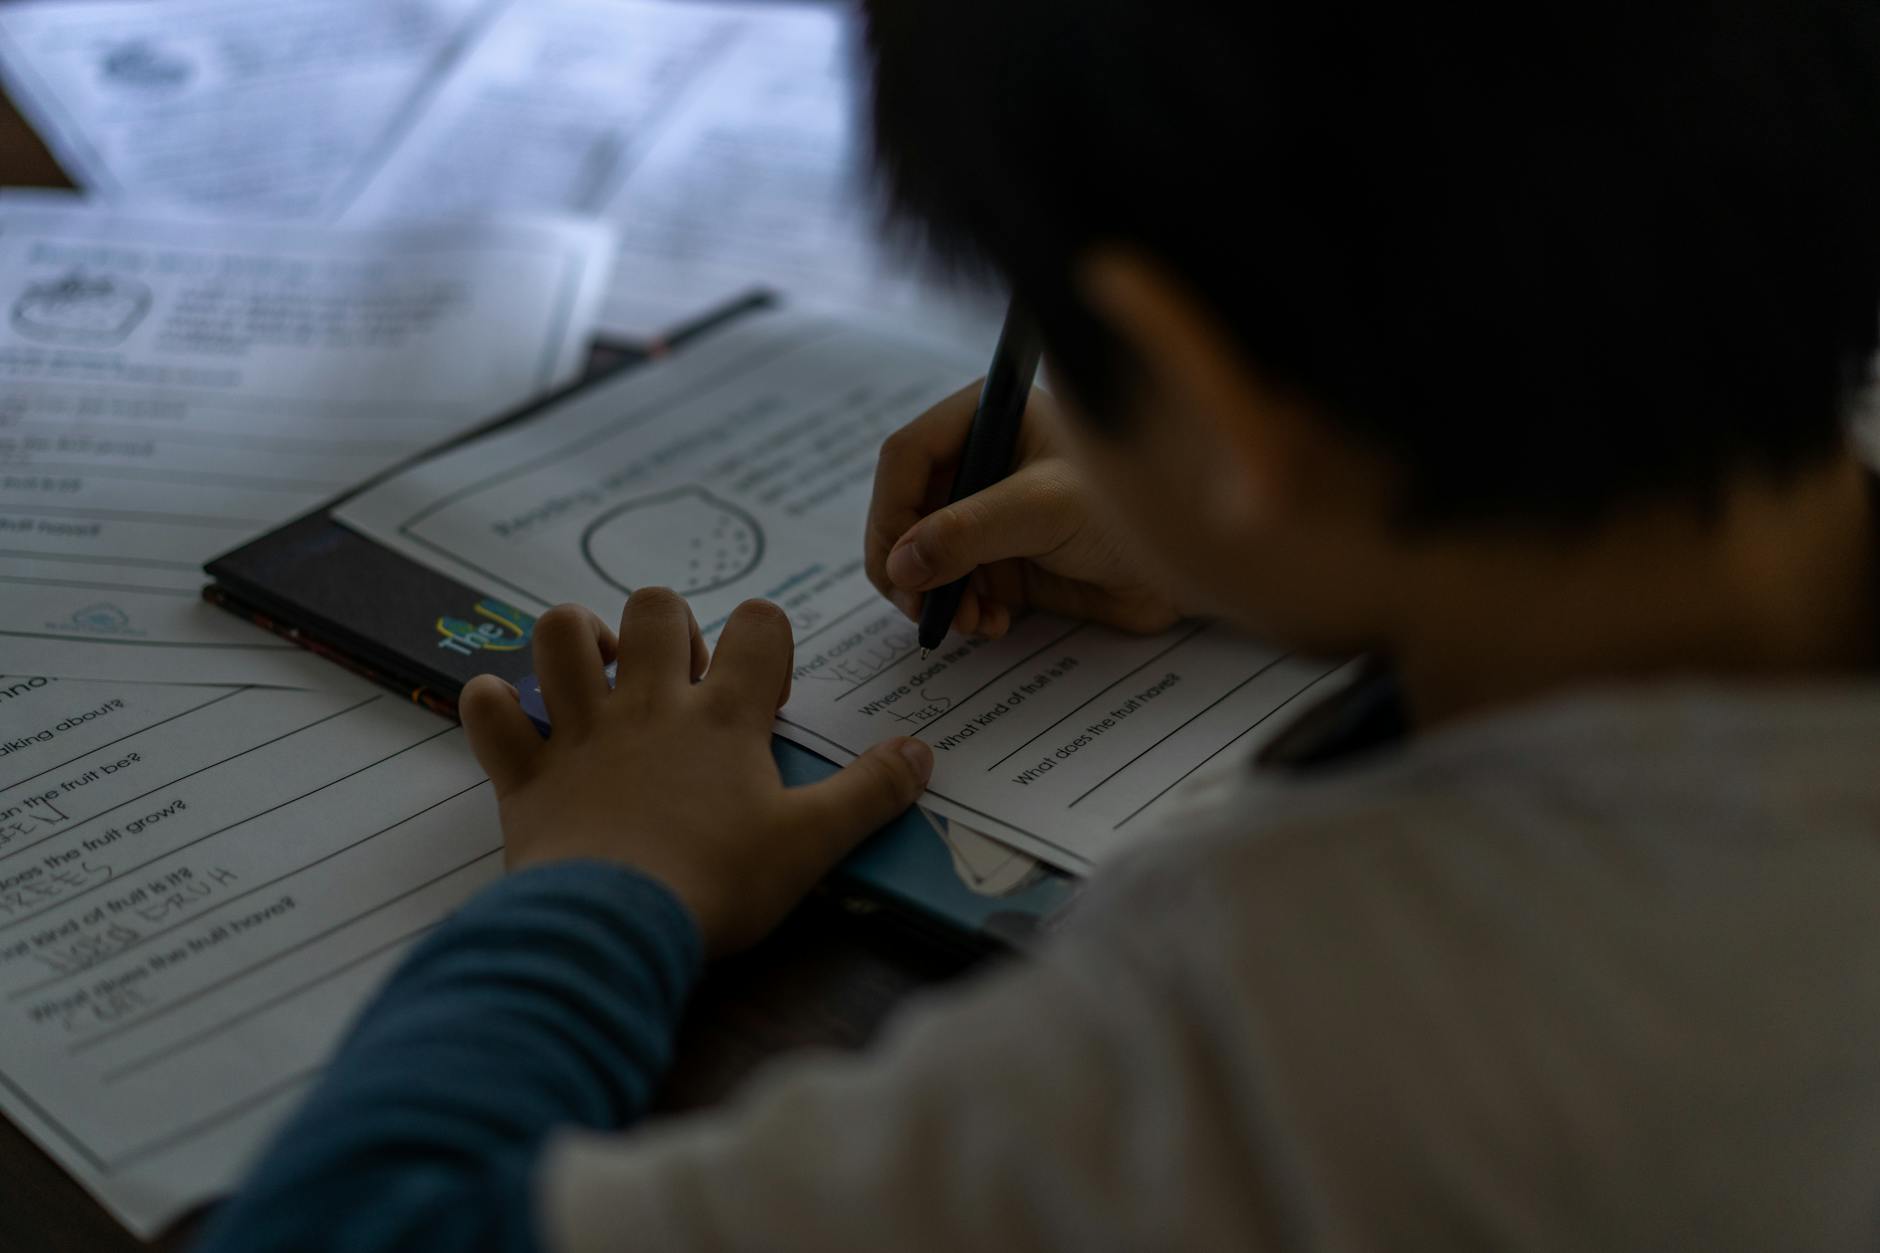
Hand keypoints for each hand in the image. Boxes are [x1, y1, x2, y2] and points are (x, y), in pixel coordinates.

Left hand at [458, 592, 933, 955]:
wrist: (613, 928)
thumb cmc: (718, 883)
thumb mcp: (814, 843)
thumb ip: (871, 793)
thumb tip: (923, 753)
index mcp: (724, 716)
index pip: (759, 625)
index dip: (767, 638)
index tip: (765, 690)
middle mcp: (649, 705)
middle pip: (654, 606)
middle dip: (665, 627)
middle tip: (676, 683)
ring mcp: (580, 733)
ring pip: (559, 633)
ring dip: (573, 640)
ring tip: (594, 677)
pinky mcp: (524, 774)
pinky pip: (488, 711)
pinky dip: (493, 706)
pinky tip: (513, 722)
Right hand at [866, 381, 1181, 638]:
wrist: (1191, 560)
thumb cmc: (1129, 507)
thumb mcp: (1043, 509)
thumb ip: (968, 532)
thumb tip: (901, 564)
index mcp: (988, 419)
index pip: (907, 457)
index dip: (891, 511)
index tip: (895, 566)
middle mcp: (983, 462)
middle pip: (908, 511)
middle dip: (912, 564)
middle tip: (922, 608)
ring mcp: (993, 514)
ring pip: (928, 557)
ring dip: (937, 596)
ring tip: (969, 620)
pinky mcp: (1010, 560)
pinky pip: (959, 588)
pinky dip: (964, 611)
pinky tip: (992, 623)